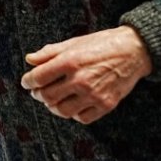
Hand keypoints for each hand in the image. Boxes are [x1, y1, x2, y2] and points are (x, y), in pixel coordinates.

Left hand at [19, 26, 152, 124]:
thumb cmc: (102, 44)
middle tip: (38, 91)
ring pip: (62, 111)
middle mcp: (80, 80)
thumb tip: (29, 60)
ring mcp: (94, 94)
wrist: (134, 51)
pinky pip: (82, 118)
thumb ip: (50, 52)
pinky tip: (72, 104)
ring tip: (53, 100)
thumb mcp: (74, 42)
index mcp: (70, 61)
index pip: (39, 77)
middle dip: (38, 94)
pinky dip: (73, 114)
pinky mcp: (106, 105)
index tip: (27, 82)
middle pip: (47, 96)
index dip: (28, 81)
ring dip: (53, 106)